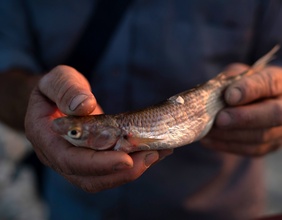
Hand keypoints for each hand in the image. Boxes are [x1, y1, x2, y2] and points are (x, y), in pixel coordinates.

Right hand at [25, 65, 171, 192]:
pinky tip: (153, 150)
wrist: (56, 99)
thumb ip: (66, 89)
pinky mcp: (93, 158)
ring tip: (157, 153)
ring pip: (103, 178)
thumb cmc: (56, 87)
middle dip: (121, 172)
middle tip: (151, 156)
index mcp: (47, 139)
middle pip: (89, 178)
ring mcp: (78, 160)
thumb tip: (84, 106)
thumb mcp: (58, 79)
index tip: (125, 159)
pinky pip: (111, 168)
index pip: (69, 161)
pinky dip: (133, 163)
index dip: (98, 164)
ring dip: (131, 171)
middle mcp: (61, 157)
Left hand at [201, 64, 281, 155]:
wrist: (245, 104)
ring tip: (207, 130)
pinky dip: (226, 145)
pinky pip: (249, 149)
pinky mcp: (268, 146)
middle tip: (220, 119)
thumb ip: (229, 81)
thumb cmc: (239, 85)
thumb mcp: (235, 75)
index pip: (268, 83)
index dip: (249, 89)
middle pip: (274, 114)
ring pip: (260, 136)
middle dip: (243, 117)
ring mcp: (280, 130)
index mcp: (278, 81)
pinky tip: (208, 140)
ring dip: (230, 134)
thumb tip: (218, 94)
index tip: (229, 96)